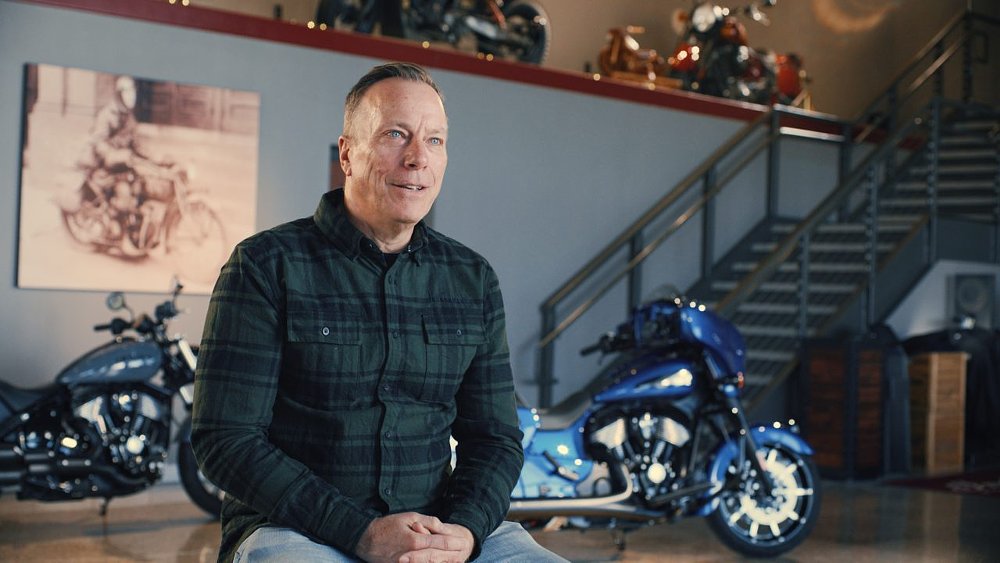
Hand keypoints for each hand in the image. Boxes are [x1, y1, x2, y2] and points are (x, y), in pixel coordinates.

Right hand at [355, 513, 470, 562]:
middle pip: (438, 557)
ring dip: (443, 561)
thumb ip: (427, 522)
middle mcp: (412, 555)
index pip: (440, 543)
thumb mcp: (408, 517)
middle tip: (463, 551)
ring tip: (455, 559)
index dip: (453, 543)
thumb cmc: (387, 526)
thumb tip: (442, 527)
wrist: (366, 540)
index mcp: (415, 541)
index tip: (463, 542)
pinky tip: (437, 561)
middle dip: (452, 554)